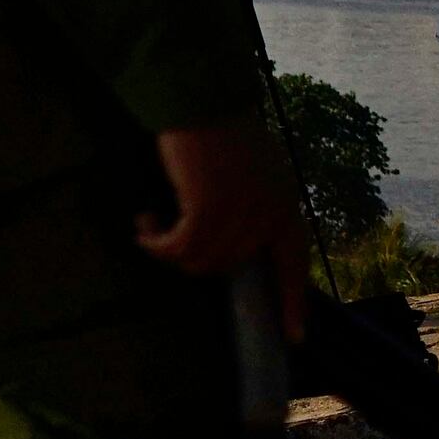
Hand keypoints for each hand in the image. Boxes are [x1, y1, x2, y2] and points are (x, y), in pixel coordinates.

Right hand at [137, 123, 310, 335]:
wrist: (202, 100)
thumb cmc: (222, 131)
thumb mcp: (254, 173)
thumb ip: (253, 206)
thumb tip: (237, 244)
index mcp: (284, 205)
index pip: (294, 263)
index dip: (292, 301)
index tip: (295, 338)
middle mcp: (268, 215)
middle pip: (228, 266)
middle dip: (195, 255)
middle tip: (170, 232)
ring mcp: (239, 215)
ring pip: (200, 262)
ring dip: (169, 248)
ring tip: (152, 223)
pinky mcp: (206, 211)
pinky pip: (177, 249)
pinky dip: (155, 241)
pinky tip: (144, 221)